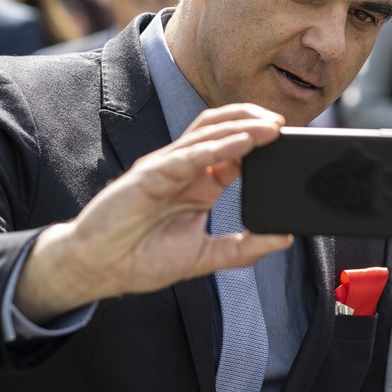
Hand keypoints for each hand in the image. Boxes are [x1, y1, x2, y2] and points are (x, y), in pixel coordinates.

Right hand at [14, 103, 291, 320]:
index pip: (236, 151)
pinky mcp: (149, 175)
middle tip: (285, 125)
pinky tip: (241, 144)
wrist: (100, 269)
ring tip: (271, 126)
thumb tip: (284, 239)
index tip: (290, 144)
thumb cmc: (143, 259)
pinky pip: (186, 156)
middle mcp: (185, 170)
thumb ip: (245, 248)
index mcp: (200, 185)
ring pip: (206, 134)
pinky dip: (215, 147)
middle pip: (222, 130)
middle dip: (254, 122)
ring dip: (241, 127)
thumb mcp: (206, 257)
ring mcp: (166, 168)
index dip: (262, 143)